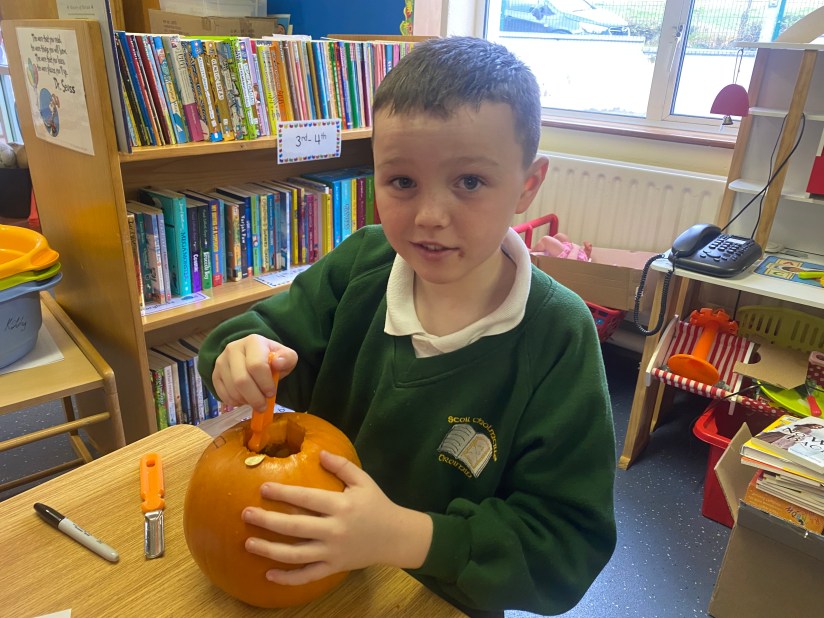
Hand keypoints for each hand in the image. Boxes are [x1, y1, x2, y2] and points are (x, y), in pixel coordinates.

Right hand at [211, 334, 297, 410]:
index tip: (271, 393)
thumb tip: (277, 363)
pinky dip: (235, 402)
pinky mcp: (215, 374)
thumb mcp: (286, 357)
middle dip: (255, 398)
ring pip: (231, 389)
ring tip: (255, 400)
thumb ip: (287, 359)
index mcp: (253, 341)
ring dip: (245, 401)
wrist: (254, 357)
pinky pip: (222, 394)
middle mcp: (233, 349)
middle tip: (263, 406)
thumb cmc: (272, 358)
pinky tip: (244, 399)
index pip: (256, 365)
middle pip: (241, 380)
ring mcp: (221, 361)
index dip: (265, 383)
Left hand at [242, 451, 432, 584]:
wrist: (396, 537)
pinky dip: (288, 578)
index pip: (306, 498)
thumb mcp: (363, 481)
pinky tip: (268, 574)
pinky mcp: (334, 568)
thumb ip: (342, 466)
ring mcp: (332, 552)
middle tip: (245, 514)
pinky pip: (307, 575)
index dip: (283, 493)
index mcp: (340, 506)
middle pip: (294, 527)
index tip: (262, 488)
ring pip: (296, 554)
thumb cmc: (377, 505)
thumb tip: (319, 453)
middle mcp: (334, 530)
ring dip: (270, 550)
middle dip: (267, 521)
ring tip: (248, 543)